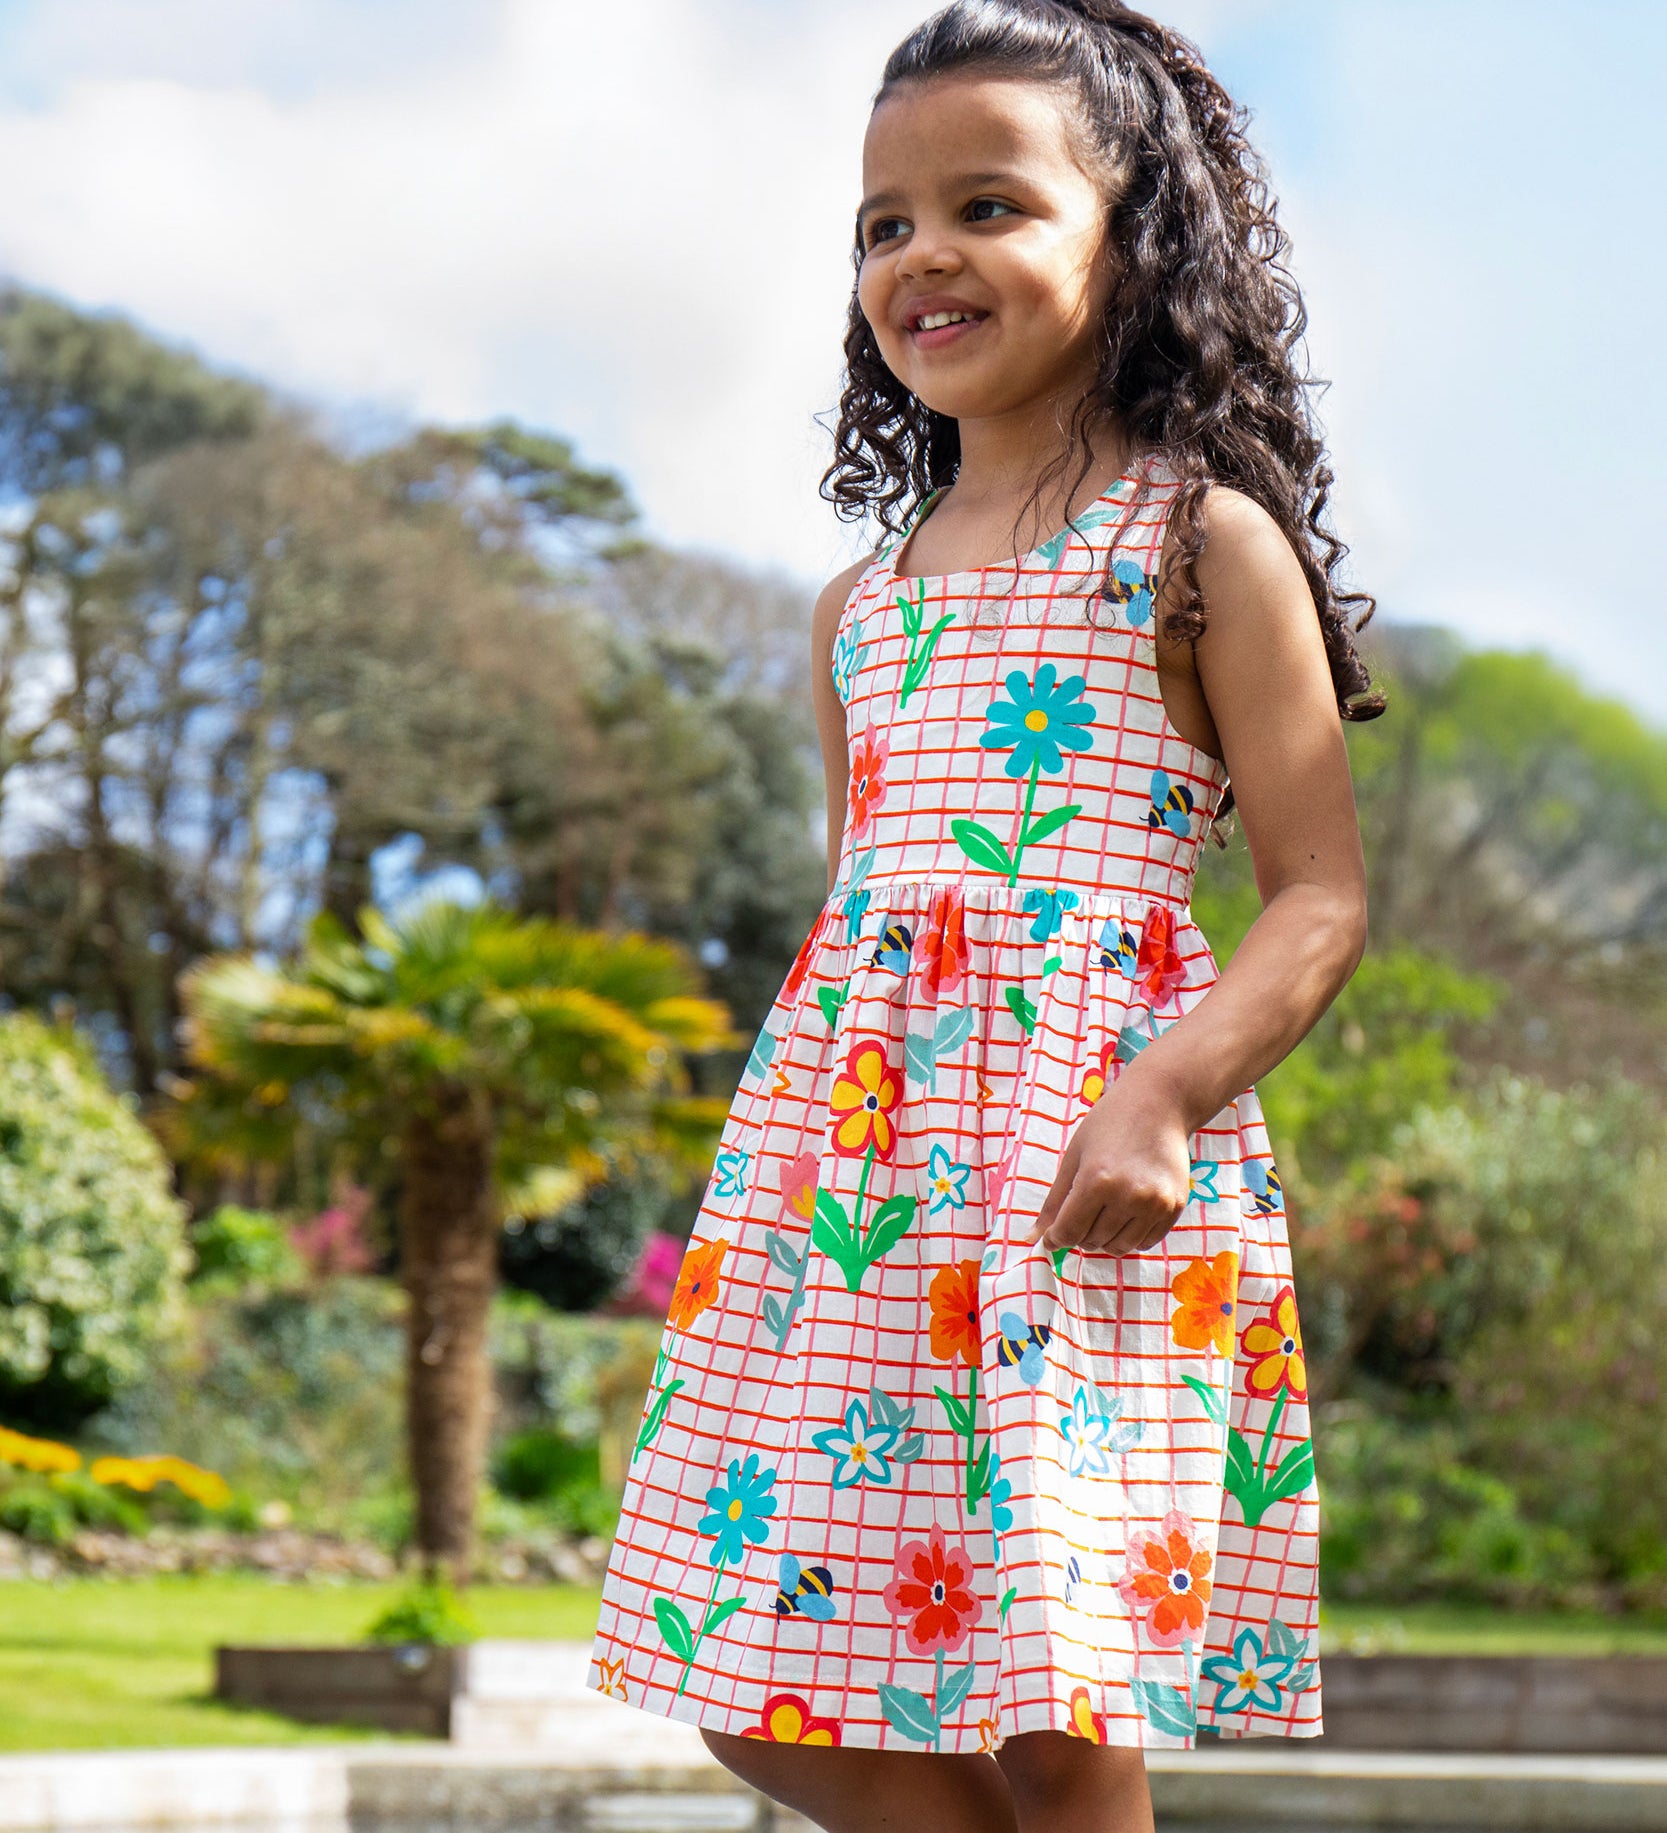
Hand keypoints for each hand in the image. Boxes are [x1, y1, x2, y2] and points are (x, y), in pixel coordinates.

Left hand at [1026, 1075, 1194, 1256]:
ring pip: (1120, 1247)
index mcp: (1096, 1181)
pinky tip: (1125, 1212)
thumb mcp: (1073, 1156)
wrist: (1158, 1104)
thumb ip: (1054, 1202)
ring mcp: (1155, 1203)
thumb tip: (1033, 1239)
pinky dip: (1130, 1235)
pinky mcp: (1174, 1206)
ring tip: (1103, 1212)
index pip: (1069, 1232)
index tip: (1054, 1234)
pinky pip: (1146, 1242)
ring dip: (1105, 1237)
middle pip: (1093, 1241)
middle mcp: (1128, 1196)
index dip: (1056, 1237)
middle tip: (1083, 1210)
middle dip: (1080, 1233)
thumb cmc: (1109, 1124)